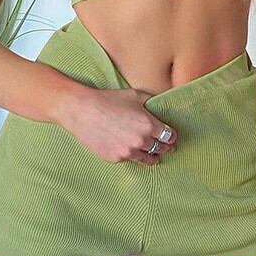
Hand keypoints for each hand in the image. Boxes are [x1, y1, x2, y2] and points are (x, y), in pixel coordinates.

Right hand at [61, 87, 177, 165]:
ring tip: (154, 155)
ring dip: (153, 156)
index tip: (172, 137)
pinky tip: (131, 150)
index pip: (170, 136)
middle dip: (165, 147)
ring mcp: (128, 152)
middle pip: (162, 149)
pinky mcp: (116, 159)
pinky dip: (133, 155)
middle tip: (167, 147)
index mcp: (149, 125)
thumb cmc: (108, 100)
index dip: (172, 136)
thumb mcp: (134, 95)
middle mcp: (141, 141)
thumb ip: (151, 102)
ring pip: (148, 159)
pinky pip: (130, 160)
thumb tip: (161, 105)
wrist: (83, 111)